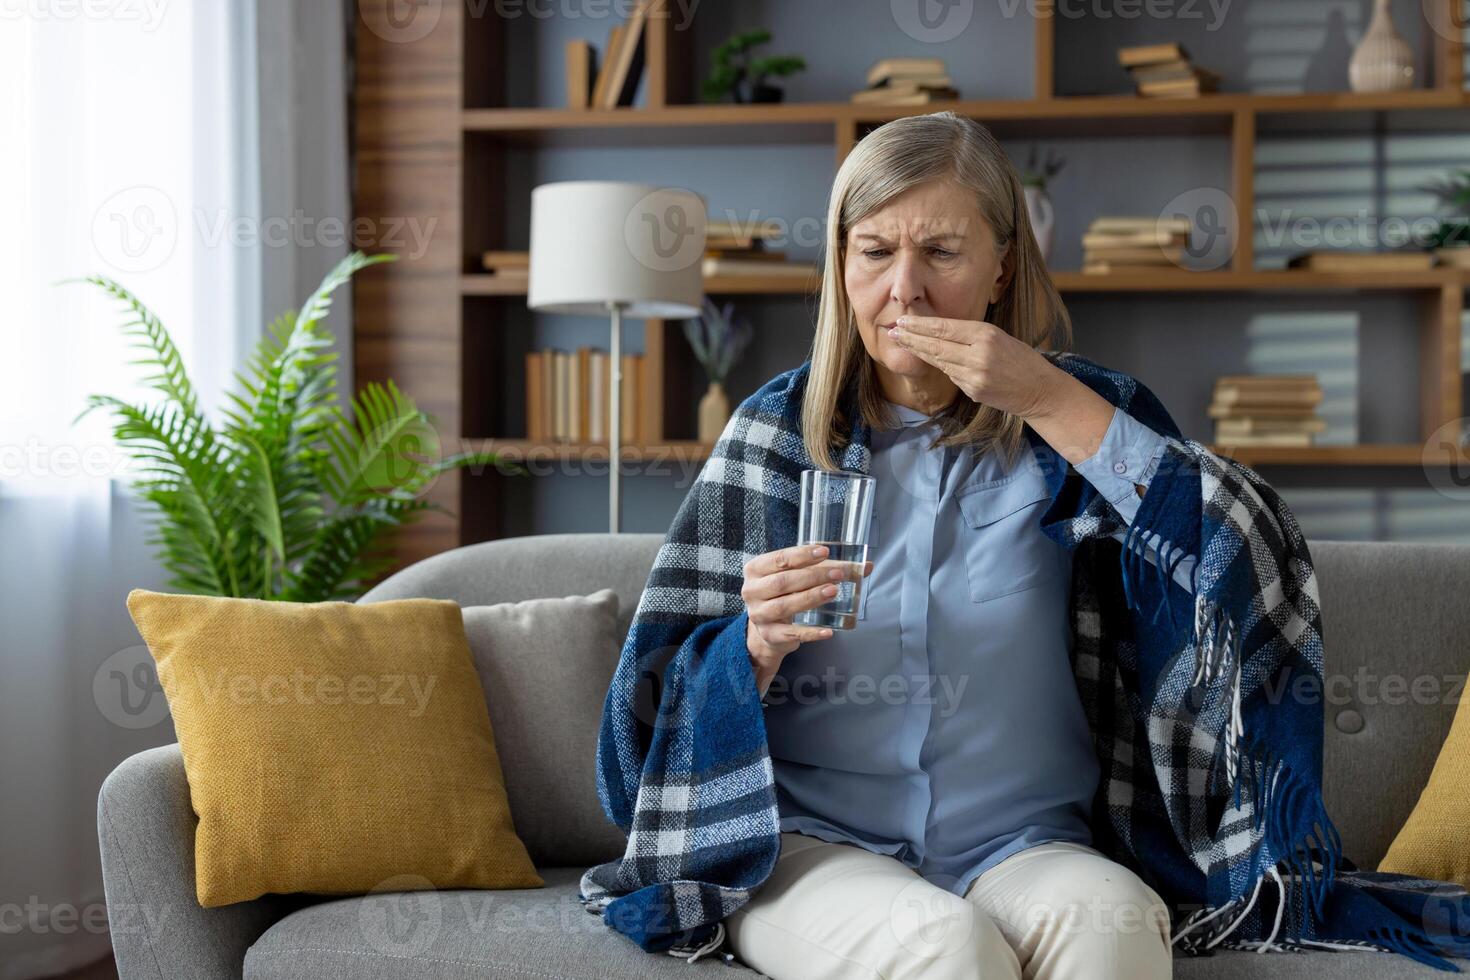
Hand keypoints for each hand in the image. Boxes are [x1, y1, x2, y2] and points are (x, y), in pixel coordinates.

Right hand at [742, 544, 873, 697]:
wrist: (770, 628)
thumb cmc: (786, 593)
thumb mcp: (800, 576)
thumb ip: (829, 568)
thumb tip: (867, 566)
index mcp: (756, 569)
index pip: (779, 559)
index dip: (802, 555)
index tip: (825, 551)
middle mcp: (752, 591)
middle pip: (782, 582)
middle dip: (812, 576)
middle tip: (838, 574)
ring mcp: (759, 615)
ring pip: (784, 606)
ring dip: (810, 598)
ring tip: (833, 591)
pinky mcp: (769, 635)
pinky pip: (791, 634)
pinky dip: (811, 633)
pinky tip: (828, 631)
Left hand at [888, 314, 1062, 420]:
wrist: (1039, 390)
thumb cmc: (1021, 360)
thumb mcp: (999, 337)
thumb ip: (971, 335)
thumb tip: (939, 332)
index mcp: (986, 334)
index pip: (945, 328)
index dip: (921, 325)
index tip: (903, 321)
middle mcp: (978, 354)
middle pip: (936, 345)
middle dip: (911, 338)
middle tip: (892, 331)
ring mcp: (974, 375)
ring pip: (939, 361)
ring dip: (919, 352)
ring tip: (901, 342)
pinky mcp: (973, 391)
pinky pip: (951, 375)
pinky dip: (941, 366)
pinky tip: (928, 358)